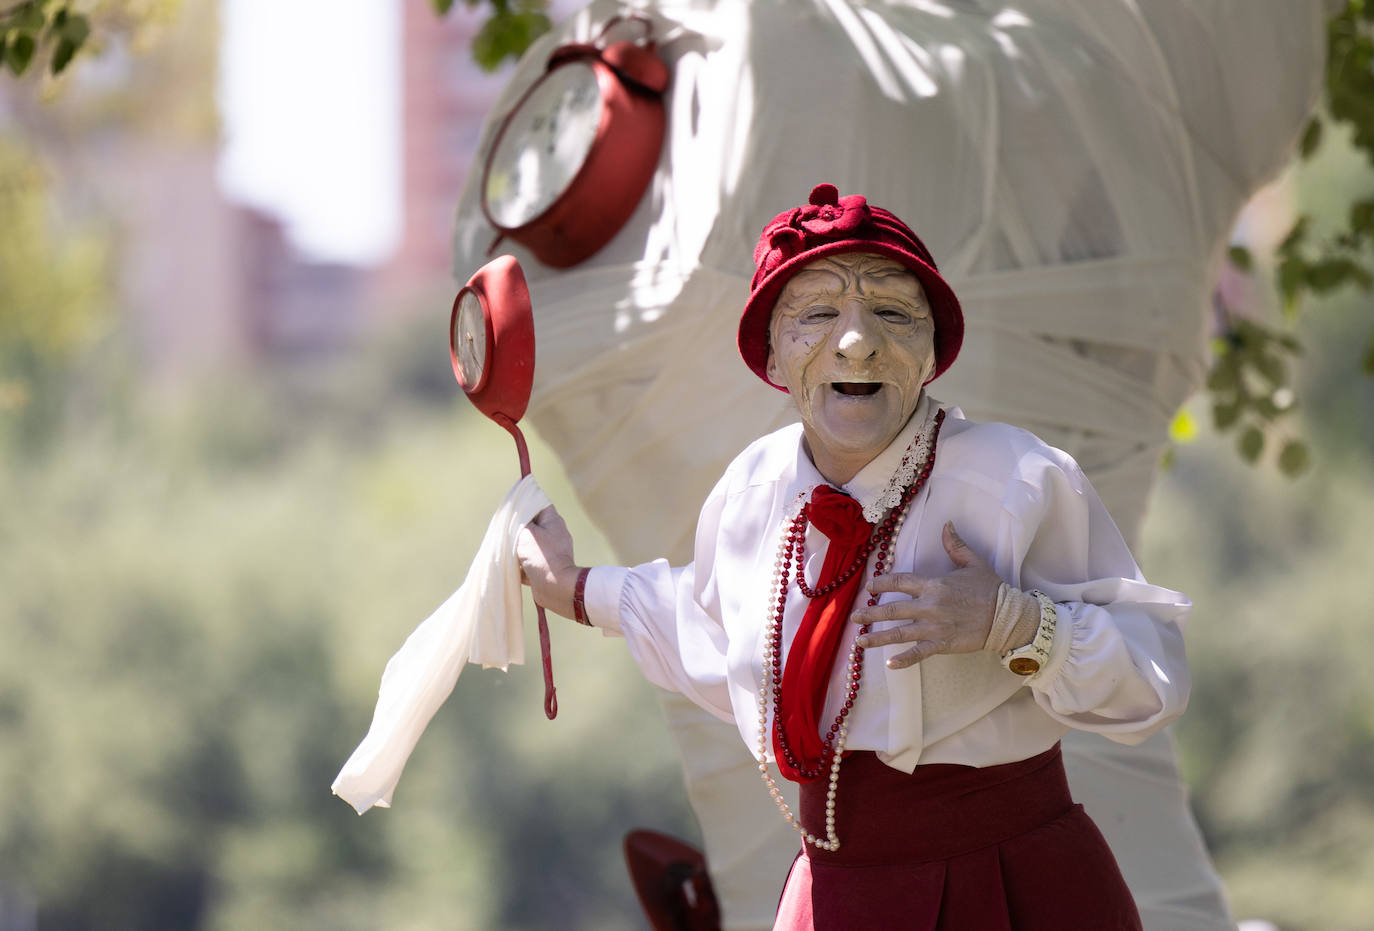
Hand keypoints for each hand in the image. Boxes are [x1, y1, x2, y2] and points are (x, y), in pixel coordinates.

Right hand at [516, 506, 582, 618]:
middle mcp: (555, 534)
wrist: (555, 587)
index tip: (511, 512)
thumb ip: (517, 524)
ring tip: (507, 551)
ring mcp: (552, 552)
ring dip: (517, 550)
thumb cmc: (541, 556)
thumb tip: (513, 522)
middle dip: (517, 530)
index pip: (539, 505)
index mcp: (553, 521)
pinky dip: (521, 566)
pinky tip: (513, 567)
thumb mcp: (525, 533)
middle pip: (532, 526)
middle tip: (505, 532)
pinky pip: (530, 563)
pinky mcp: (547, 568)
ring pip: (529, 546)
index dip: (524, 505)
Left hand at [849, 521, 1001, 668]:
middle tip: (853, 616)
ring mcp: (934, 627)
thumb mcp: (973, 562)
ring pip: (899, 633)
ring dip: (877, 637)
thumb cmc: (990, 588)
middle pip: (892, 609)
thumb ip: (955, 545)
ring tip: (859, 641)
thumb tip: (947, 523)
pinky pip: (919, 653)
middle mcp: (929, 605)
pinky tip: (889, 664)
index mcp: (934, 584)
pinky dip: (904, 659)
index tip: (869, 586)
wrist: (1007, 616)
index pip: (900, 581)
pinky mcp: (942, 644)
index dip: (882, 583)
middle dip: (870, 613)